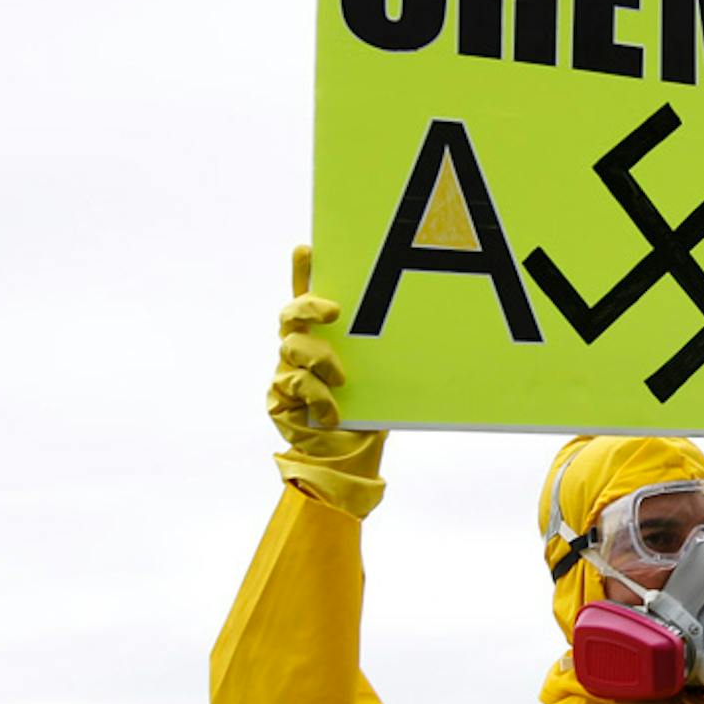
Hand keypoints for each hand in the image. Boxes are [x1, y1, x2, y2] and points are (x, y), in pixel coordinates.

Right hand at [268, 246, 387, 516]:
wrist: (351, 456)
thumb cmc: (370, 407)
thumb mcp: (383, 371)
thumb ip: (385, 345)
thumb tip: (423, 313)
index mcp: (323, 337)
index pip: (309, 296)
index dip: (303, 271)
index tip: (307, 247)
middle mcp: (299, 348)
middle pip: (291, 313)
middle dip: (310, 304)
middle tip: (335, 310)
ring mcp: (286, 371)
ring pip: (292, 347)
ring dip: (322, 360)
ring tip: (342, 379)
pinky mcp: (279, 399)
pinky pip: (294, 385)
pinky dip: (319, 397)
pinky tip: (334, 412)